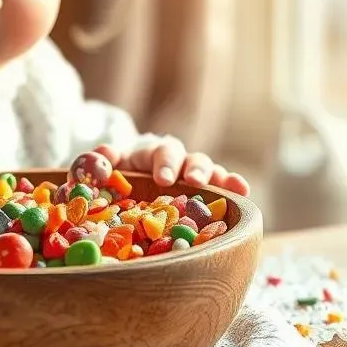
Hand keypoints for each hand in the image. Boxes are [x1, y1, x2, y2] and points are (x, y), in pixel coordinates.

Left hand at [93, 139, 249, 195]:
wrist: (128, 183)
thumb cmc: (119, 177)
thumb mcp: (108, 168)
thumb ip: (103, 161)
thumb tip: (102, 155)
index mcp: (153, 155)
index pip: (162, 153)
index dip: (165, 164)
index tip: (163, 179)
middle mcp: (178, 161)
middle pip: (192, 158)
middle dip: (195, 169)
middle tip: (194, 182)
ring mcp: (194, 175)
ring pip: (212, 170)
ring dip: (221, 177)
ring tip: (233, 187)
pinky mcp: (206, 192)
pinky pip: (222, 188)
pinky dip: (234, 187)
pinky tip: (245, 194)